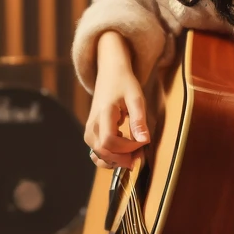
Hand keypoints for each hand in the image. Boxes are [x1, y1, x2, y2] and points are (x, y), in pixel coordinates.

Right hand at [85, 32, 151, 169]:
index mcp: (103, 114)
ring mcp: (89, 131)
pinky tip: (123, 152)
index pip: (110, 142)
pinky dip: (109, 158)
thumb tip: (144, 140)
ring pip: (98, 156)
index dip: (128, 148)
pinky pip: (97, 153)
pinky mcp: (91, 133)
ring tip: (133, 154)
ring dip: (116, 160)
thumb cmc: (124, 84)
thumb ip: (139, 120)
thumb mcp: (136, 98)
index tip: (143, 142)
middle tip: (141, 154)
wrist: (110, 73)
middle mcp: (92, 125)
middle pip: (103, 152)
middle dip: (123, 158)